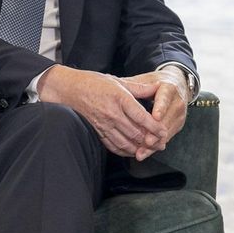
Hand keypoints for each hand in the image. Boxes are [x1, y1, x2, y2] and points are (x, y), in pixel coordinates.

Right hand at [37, 65, 166, 159]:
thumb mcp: (119, 81)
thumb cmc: (94, 82)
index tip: (164, 132)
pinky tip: (133, 151)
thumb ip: (140, 87)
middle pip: (135, 133)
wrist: (69, 89)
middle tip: (162, 144)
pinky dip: (124, 151)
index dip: (155, 127)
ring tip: (151, 150)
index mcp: (120, 99)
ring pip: (125, 142)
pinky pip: (112, 146)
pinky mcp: (97, 131)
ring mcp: (104, 124)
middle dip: (151, 141)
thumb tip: (158, 87)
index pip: (141, 117)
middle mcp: (112, 114)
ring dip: (139, 148)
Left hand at [120, 67, 189, 149]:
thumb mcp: (146, 80)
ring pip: (167, 132)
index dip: (160, 108)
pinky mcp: (178, 124)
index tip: (154, 116)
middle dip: (156, 133)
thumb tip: (117, 85)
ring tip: (141, 152)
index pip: (165, 98)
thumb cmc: (156, 82)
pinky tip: (145, 152)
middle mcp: (178, 102)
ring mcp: (180, 115)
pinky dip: (156, 146)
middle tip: (145, 142)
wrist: (177, 84)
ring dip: (155, 143)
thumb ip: (134, 85)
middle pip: (167, 119)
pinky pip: (167, 137)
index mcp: (170, 88)